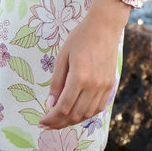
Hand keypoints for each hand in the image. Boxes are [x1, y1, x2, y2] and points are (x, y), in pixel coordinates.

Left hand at [38, 0, 129, 129]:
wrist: (104, 27)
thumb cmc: (80, 37)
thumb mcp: (63, 56)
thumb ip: (57, 82)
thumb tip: (50, 105)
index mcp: (79, 77)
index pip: (64, 107)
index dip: (51, 118)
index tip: (41, 122)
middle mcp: (94, 85)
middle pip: (75, 115)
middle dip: (59, 123)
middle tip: (47, 123)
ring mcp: (104, 87)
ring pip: (87, 115)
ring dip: (72, 120)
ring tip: (60, 118)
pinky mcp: (110, 85)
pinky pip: (98, 108)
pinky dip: (86, 114)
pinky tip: (76, 111)